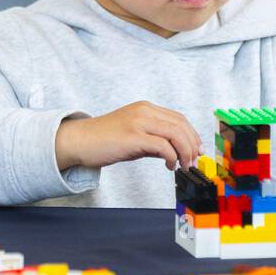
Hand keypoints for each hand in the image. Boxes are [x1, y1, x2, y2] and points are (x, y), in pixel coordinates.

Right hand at [55, 101, 203, 171]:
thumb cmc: (104, 140)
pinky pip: (163, 146)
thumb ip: (154, 140)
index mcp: (146, 108)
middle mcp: (144, 111)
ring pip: (176, 133)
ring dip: (185, 152)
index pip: (178, 118)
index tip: (197, 150)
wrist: (78, 141)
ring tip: (184, 166)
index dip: (192, 135)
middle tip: (193, 162)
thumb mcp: (134, 135)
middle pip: (181, 125)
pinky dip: (172, 157)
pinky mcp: (133, 136)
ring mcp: (138, 122)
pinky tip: (169, 166)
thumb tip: (174, 153)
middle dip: (192, 145)